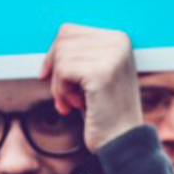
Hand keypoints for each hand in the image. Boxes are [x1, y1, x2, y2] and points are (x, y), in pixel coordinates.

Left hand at [41, 23, 142, 153]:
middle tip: (66, 95)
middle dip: (57, 70)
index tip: (57, 80)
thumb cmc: (104, 111)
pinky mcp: (102, 72)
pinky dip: (61, 91)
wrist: (121, 141)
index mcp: (119, 39)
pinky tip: (75, 105)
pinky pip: (63, 71)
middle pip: (63, 40)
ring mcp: (112, 56)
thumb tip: (52, 46)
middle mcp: (119, 42)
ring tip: (73, 102)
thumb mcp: (95, 74)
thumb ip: (80, 54)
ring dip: (59, 85)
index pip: (69, 31)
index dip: (55, 56)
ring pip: (61, 57)